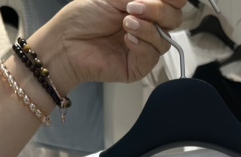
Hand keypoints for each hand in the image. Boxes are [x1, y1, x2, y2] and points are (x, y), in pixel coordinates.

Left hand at [38, 0, 186, 91]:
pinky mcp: (137, 67)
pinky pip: (153, 56)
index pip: (172, 2)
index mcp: (143, 7)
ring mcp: (143, 48)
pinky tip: (127, 39)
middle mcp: (146, 27)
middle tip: (135, 6)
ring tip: (126, 22)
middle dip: (159, 10)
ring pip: (165, 39)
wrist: (66, 42)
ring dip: (148, 27)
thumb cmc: (83, 17)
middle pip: (174, 20)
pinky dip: (142, 44)